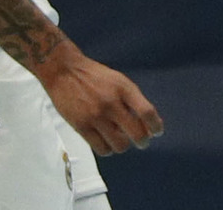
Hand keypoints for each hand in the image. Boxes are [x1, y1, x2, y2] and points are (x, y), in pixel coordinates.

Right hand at [36, 51, 163, 156]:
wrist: (65, 72)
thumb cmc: (94, 76)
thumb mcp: (119, 81)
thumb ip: (132, 100)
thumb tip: (146, 124)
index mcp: (124, 88)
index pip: (147, 112)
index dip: (156, 125)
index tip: (157, 131)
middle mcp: (112, 103)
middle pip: (136, 133)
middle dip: (143, 141)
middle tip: (142, 142)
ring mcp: (96, 116)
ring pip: (119, 145)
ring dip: (123, 146)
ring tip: (120, 140)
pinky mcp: (81, 127)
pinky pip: (101, 148)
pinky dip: (107, 150)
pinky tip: (107, 142)